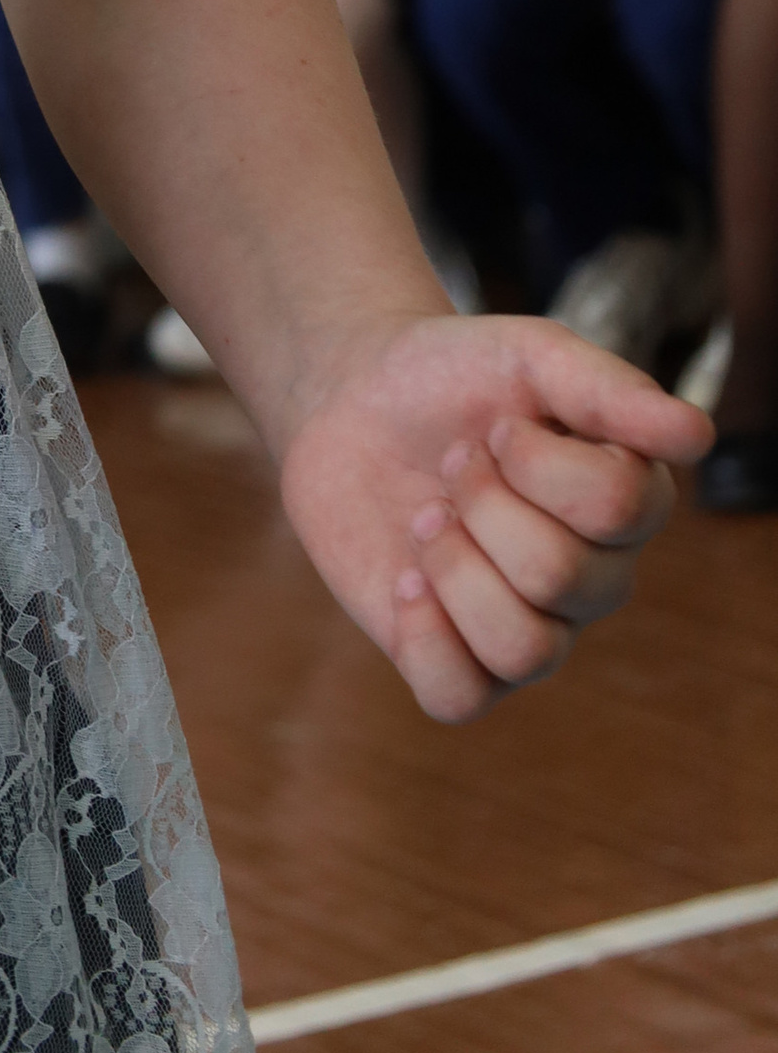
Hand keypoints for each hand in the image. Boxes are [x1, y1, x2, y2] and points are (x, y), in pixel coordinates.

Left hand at [278, 311, 706, 721]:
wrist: (354, 396)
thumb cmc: (454, 375)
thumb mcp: (531, 354)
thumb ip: (611, 391)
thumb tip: (698, 433)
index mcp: (628, 507)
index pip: (616, 509)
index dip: (534, 459)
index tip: (497, 425)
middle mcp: (594, 581)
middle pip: (559, 576)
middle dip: (482, 502)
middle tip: (452, 462)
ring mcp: (531, 628)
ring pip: (523, 650)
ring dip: (452, 565)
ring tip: (427, 517)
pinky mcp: (457, 660)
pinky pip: (459, 698)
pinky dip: (424, 636)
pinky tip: (406, 579)